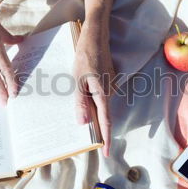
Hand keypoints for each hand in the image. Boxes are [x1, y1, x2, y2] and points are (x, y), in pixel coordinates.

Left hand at [74, 26, 113, 156]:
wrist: (96, 35)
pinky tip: (82, 97)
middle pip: (103, 114)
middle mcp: (109, 92)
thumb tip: (84, 122)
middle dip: (95, 126)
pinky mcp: (107, 79)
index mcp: (103, 94)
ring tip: (78, 115)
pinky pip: (99, 95)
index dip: (107, 138)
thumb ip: (81, 102)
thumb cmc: (85, 56)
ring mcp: (110, 85)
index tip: (106, 153)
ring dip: (91, 110)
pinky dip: (91, 99)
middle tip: (85, 137)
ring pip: (100, 104)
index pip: (106, 122)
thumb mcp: (77, 80)